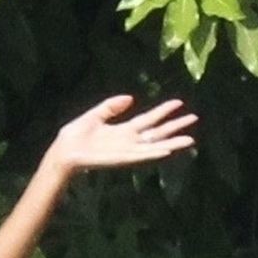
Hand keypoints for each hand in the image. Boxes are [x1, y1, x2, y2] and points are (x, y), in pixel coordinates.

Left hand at [44, 95, 196, 178]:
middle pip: (157, 133)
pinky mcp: (121, 159)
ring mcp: (126, 151)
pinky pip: (141, 156)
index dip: (163, 111)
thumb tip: (132, 98)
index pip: (149, 119)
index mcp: (123, 130)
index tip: (179, 102)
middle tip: (194, 119)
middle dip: (175, 126)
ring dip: (172, 142)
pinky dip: (154, 153)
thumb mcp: (95, 114)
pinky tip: (168, 150)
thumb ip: (112, 106)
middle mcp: (128, 142)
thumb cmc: (75, 136)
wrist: (64, 152)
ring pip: (154, 146)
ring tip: (190, 139)